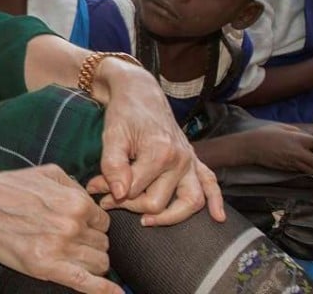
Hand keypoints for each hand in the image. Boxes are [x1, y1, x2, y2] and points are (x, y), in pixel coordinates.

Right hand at [0, 158, 122, 293]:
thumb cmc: (10, 185)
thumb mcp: (49, 173)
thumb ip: (77, 188)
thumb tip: (93, 205)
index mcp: (76, 202)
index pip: (104, 224)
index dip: (93, 227)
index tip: (80, 229)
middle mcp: (73, 225)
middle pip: (103, 245)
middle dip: (91, 245)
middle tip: (70, 242)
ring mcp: (60, 247)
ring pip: (98, 264)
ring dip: (90, 263)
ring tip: (70, 257)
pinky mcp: (46, 267)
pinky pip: (85, 283)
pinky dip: (103, 290)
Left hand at [85, 60, 225, 225]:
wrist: (140, 92)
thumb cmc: (124, 113)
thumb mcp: (111, 136)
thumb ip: (112, 166)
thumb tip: (119, 194)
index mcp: (159, 152)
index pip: (135, 192)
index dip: (111, 195)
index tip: (96, 189)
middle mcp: (180, 159)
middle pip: (157, 202)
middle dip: (130, 205)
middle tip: (109, 199)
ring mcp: (190, 161)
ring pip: (190, 202)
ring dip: (169, 217)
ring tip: (146, 221)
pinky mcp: (194, 160)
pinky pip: (211, 184)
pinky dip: (216, 202)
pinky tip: (217, 217)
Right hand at [239, 125, 312, 172]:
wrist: (250, 147)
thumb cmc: (264, 134)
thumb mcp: (280, 127)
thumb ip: (296, 131)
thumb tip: (305, 135)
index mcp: (297, 140)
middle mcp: (298, 153)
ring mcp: (292, 162)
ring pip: (311, 169)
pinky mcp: (287, 168)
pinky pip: (301, 170)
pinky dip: (306, 168)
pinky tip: (305, 163)